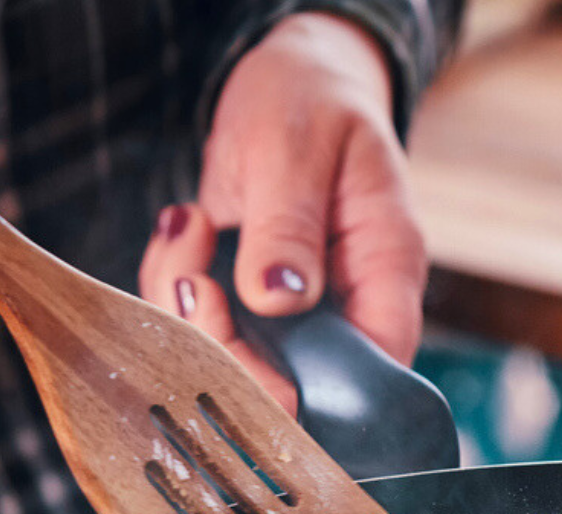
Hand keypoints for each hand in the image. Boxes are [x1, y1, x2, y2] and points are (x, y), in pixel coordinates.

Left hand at [139, 11, 427, 409]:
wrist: (293, 76)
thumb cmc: (311, 98)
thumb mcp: (296, 146)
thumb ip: (288, 224)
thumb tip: (278, 298)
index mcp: (387, 270)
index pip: (373, 369)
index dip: (310, 389)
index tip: (244, 347)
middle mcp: (349, 302)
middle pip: (297, 383)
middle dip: (226, 345)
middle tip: (194, 278)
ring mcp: (301, 307)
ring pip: (240, 360)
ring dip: (188, 309)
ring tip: (187, 229)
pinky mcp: (255, 299)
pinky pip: (208, 324)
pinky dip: (174, 286)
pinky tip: (184, 229)